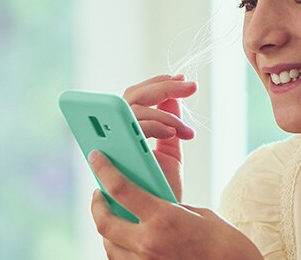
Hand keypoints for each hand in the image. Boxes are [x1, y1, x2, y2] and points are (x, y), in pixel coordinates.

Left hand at [89, 151, 262, 259]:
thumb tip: (149, 203)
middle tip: (99, 194)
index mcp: (164, 218)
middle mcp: (149, 243)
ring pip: (108, 245)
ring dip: (107, 229)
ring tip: (114, 216)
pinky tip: (127, 239)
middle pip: (104, 221)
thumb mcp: (196, 214)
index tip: (97, 159)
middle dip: (97, 205)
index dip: (104, 170)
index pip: (121, 189)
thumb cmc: (223, 242)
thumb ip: (167, 207)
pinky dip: (119, 248)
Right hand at [123, 74, 195, 200]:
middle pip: (130, 97)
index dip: (153, 84)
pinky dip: (155, 126)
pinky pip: (131, 130)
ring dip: (163, 111)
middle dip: (160, 86)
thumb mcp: (171, 155)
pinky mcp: (116, 159)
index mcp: (124, 134)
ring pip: (131, 110)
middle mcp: (113, 138)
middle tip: (188, 85)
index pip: (133, 98)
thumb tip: (173, 98)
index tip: (179, 78)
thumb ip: (170, 127)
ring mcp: (112, 148)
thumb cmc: (163, 190)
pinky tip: (175, 133)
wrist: (165, 223)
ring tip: (184, 123)